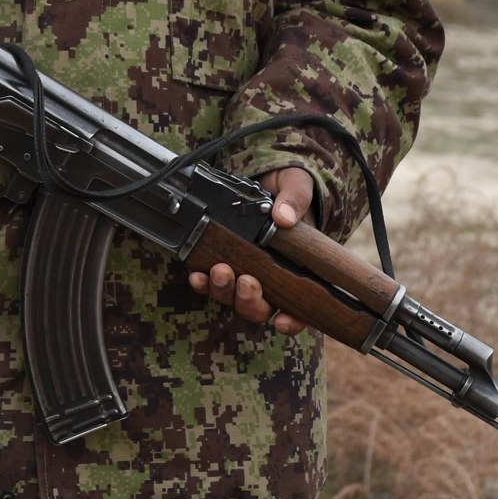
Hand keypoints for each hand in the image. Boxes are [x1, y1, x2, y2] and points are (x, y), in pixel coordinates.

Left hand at [186, 167, 311, 335]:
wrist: (264, 177)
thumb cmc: (289, 188)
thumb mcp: (298, 186)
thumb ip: (295, 200)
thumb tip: (284, 218)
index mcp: (299, 267)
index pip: (300, 307)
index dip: (291, 321)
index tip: (281, 320)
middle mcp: (271, 277)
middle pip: (260, 307)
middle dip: (250, 302)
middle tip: (246, 281)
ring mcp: (245, 271)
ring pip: (233, 297)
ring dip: (224, 290)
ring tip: (220, 270)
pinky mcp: (222, 260)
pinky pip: (211, 281)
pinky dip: (203, 282)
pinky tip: (197, 275)